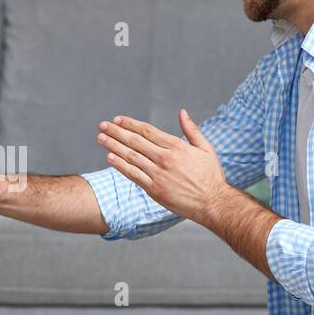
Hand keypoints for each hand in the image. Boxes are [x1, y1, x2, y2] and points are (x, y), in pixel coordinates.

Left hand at [96, 109, 229, 225]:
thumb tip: (182, 112)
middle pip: (135, 141)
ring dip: (113, 146)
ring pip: (131, 156)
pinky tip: (110, 158)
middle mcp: (165, 158)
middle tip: (102, 125)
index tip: (117, 119)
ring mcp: (158, 174)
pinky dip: (120, 166)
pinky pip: (133, 175)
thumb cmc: (210, 175)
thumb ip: (192, 130)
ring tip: (100, 138)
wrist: (213, 203)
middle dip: (116, 131)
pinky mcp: (154, 189)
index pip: (147, 131)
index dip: (130, 124)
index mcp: (177, 146)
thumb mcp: (206, 148)